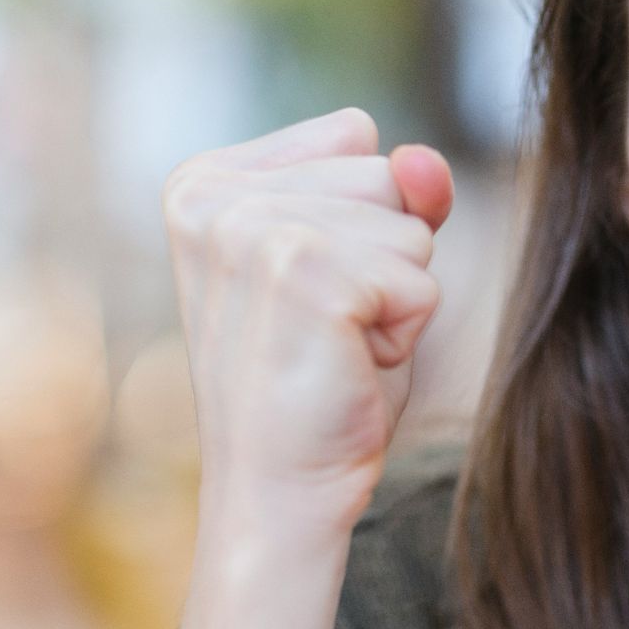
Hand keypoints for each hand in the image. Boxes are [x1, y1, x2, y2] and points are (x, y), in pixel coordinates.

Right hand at [161, 107, 453, 526]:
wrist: (280, 490)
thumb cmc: (320, 378)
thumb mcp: (362, 259)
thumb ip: (400, 191)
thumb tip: (424, 160)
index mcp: (205, 180)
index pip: (356, 138)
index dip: (365, 221)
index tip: (309, 289)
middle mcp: (214, 197)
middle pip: (386, 175)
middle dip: (385, 256)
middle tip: (325, 328)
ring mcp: (252, 232)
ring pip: (411, 225)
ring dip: (396, 295)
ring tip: (332, 345)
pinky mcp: (302, 274)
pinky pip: (422, 279)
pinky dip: (406, 332)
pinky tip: (348, 365)